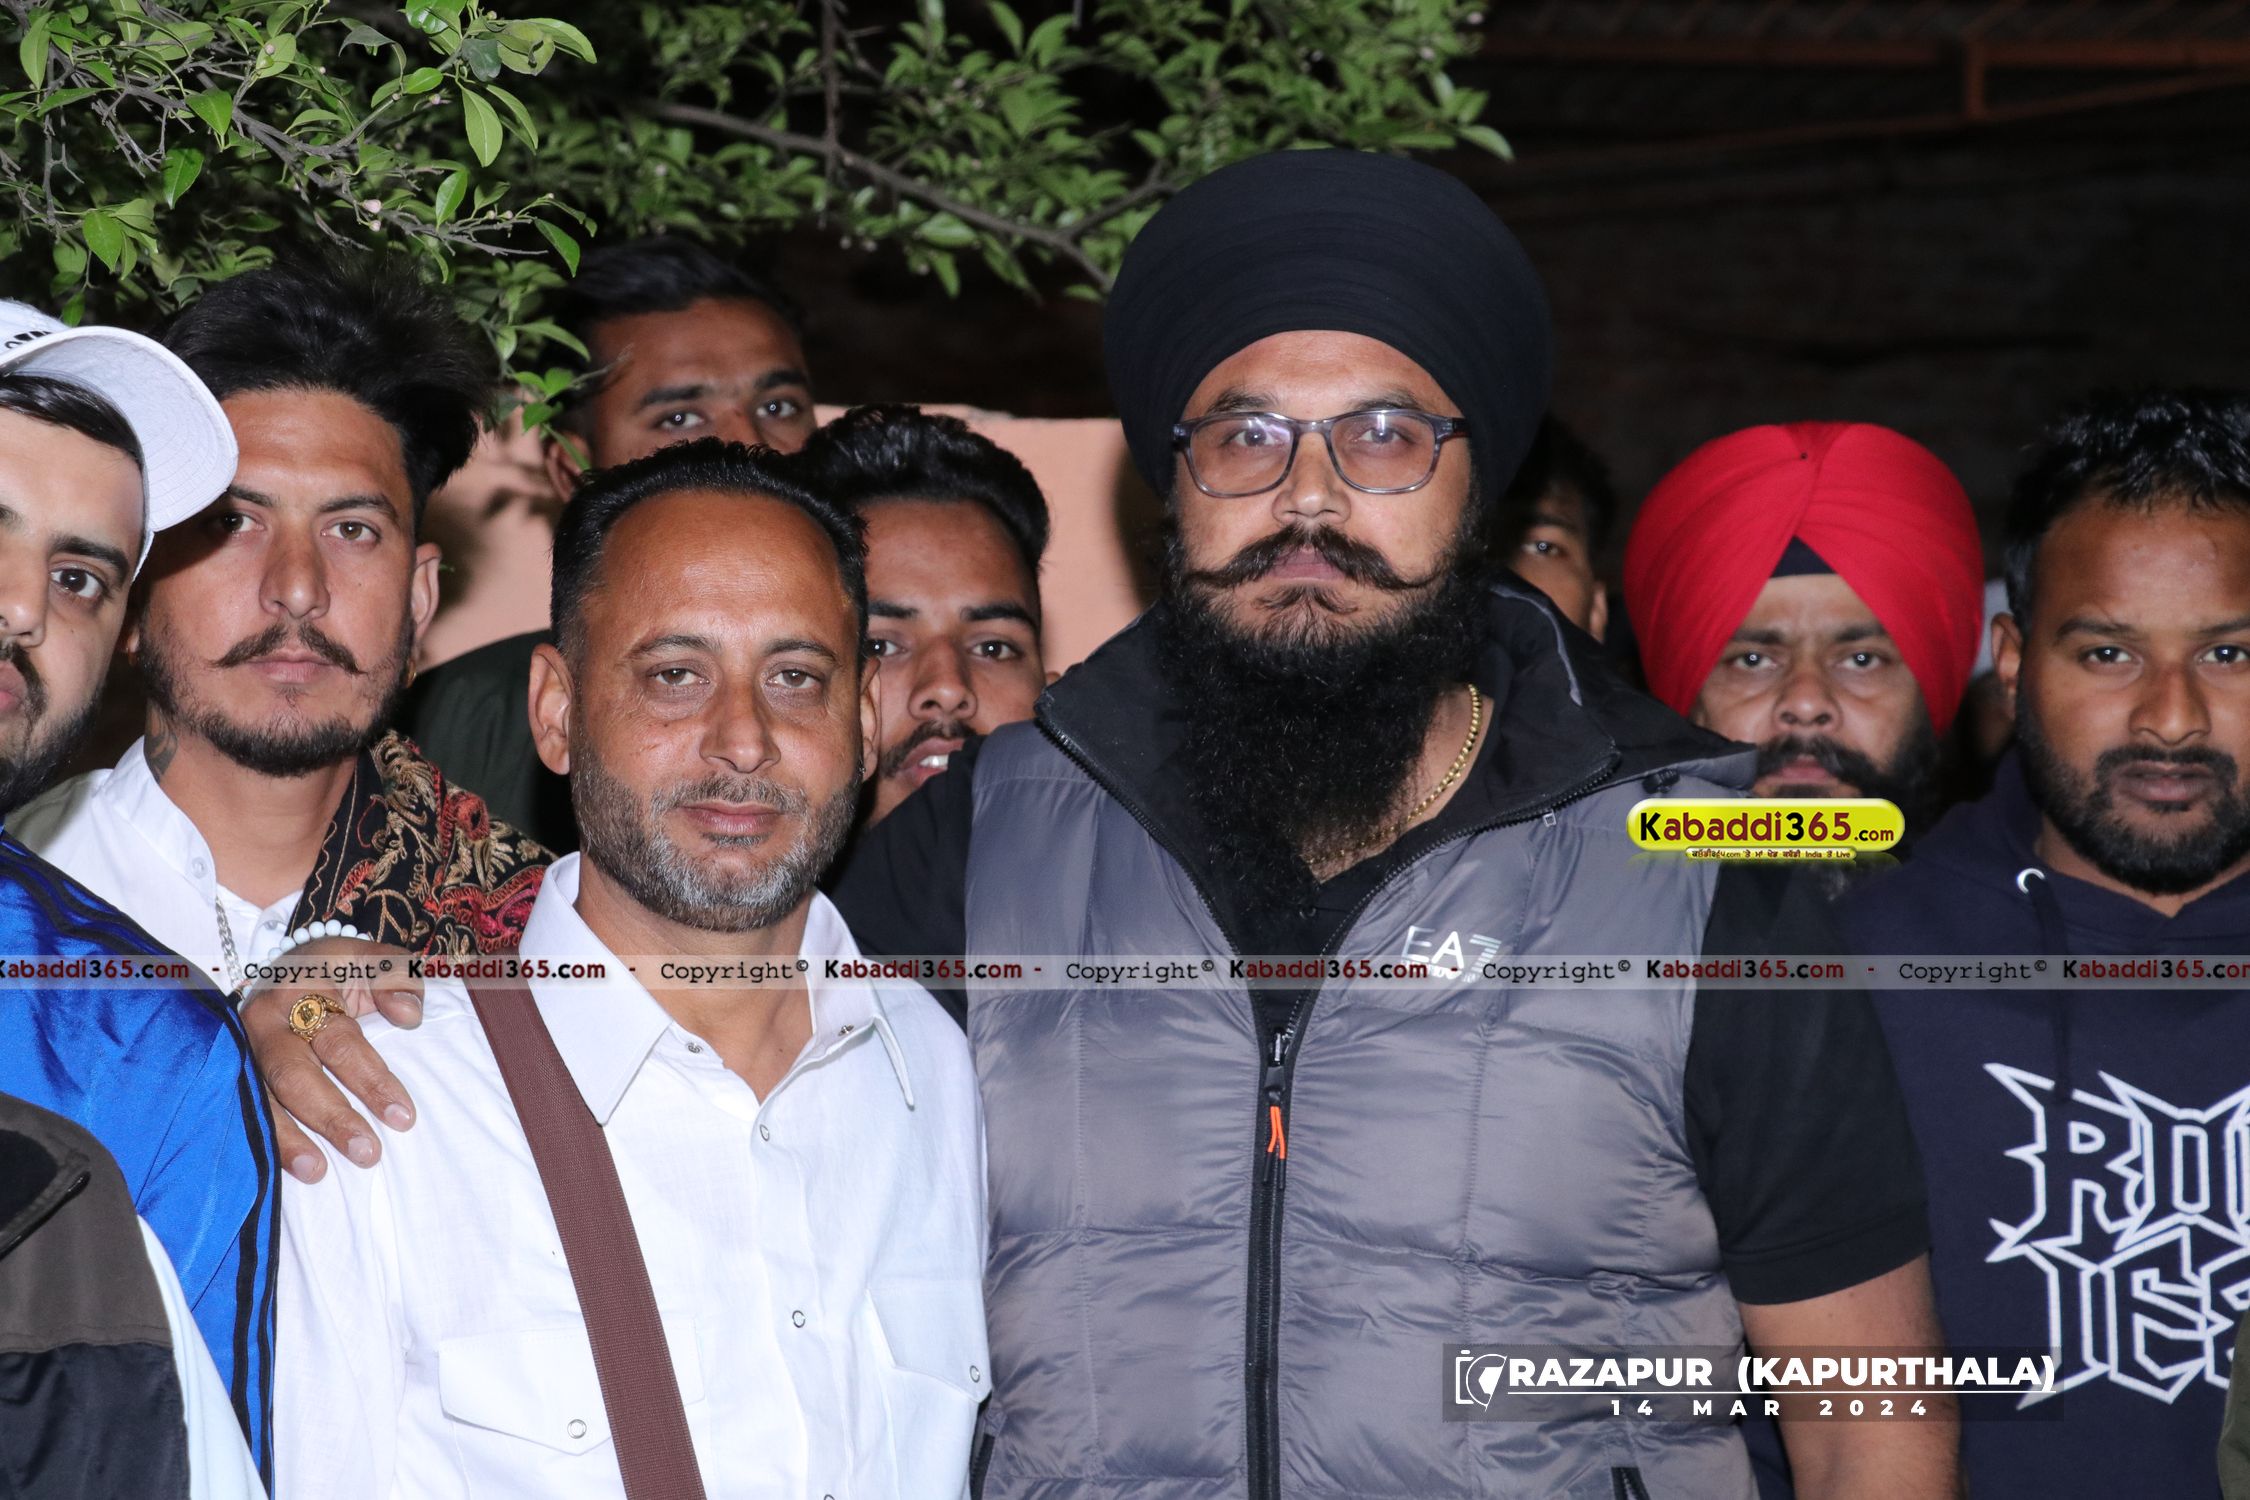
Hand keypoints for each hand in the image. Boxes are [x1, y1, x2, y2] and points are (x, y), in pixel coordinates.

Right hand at [241, 936, 423, 1183]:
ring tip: (318, 1172)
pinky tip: (281, 1170)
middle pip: (294, 1074)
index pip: (340, 1041)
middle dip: (331, 1117)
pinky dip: (262, 1142)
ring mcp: (238, 1049)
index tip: (403, 1116)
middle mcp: (264, 1022)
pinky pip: (240, 1111)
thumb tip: (409, 1016)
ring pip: (259, 1099)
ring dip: (288, 1140)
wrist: (284, 968)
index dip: (372, 1079)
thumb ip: (399, 978)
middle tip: (367, 1153)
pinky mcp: (227, 1074)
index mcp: (303, 990)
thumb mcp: (372, 959)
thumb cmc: (340, 969)